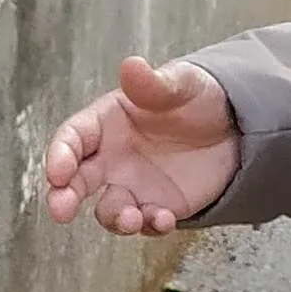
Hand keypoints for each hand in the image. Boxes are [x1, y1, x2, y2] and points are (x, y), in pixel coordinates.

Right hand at [43, 56, 240, 233]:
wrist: (233, 128)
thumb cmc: (197, 98)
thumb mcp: (181, 84)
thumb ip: (153, 84)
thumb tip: (132, 65)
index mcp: (106, 122)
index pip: (72, 138)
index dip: (60, 155)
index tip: (57, 174)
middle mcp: (111, 157)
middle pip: (75, 180)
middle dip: (63, 198)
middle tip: (60, 212)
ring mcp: (133, 185)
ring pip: (109, 209)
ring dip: (115, 218)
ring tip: (132, 217)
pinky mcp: (157, 206)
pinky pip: (146, 223)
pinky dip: (150, 226)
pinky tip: (164, 219)